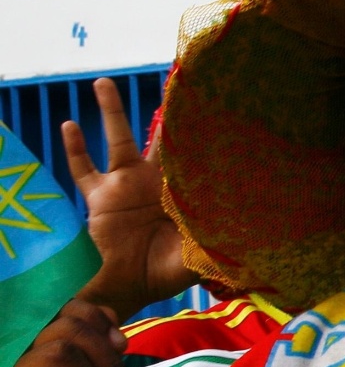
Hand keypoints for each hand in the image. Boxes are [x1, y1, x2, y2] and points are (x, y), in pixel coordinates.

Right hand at [66, 78, 196, 323]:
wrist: (131, 285)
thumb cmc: (169, 271)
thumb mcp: (199, 257)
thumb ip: (220, 248)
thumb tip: (254, 250)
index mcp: (181, 194)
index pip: (194, 160)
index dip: (203, 140)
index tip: (216, 111)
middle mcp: (154, 182)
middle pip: (160, 139)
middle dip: (166, 113)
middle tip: (174, 81)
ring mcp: (125, 185)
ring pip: (116, 139)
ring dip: (110, 110)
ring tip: (103, 82)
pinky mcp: (99, 196)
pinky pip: (82, 168)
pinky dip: (74, 148)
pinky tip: (69, 125)